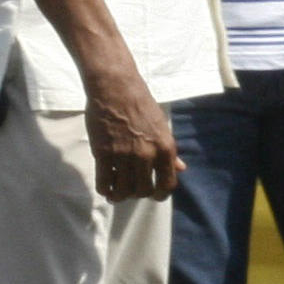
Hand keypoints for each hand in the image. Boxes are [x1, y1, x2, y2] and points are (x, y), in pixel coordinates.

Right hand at [83, 61, 186, 201]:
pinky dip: (105, 189)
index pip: (167, 184)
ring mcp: (123, 155)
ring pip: (124, 189)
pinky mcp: (103, 152)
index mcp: (165, 149)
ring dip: (120, 195)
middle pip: (143, 190)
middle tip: (131, 189)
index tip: (154, 195)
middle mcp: (146, 155)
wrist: (115, 88)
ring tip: (116, 193)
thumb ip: (169, 151)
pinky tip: (105, 188)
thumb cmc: (140, 104)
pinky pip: (104, 180)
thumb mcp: (162, 127)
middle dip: (137, 193)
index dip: (160, 195)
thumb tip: (181, 168)